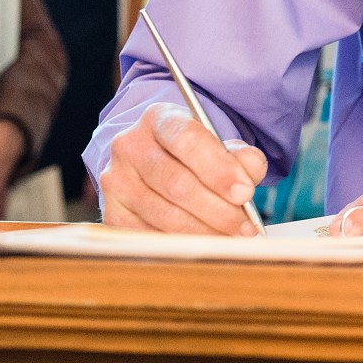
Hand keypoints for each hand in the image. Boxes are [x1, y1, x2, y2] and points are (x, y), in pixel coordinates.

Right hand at [99, 102, 267, 234]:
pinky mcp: (112, 213)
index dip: (218, 169)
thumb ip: (240, 156)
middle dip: (218, 208)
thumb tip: (250, 172)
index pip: (187, 139)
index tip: (245, 192)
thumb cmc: (192, 154)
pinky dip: (182, 244)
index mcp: (158, 118)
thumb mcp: (218, 144)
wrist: (153, 162)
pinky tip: (206, 244)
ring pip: (164, 214)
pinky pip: (150, 236)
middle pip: (177, 183)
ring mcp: (116, 181)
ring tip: (232, 237)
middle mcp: (130, 146)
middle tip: (245, 225)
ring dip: (204, 231)